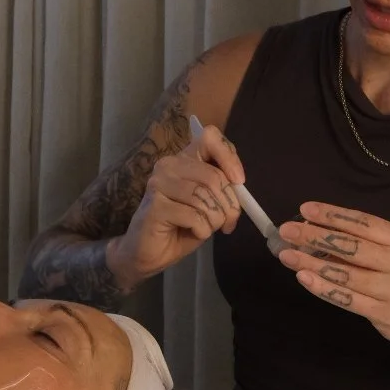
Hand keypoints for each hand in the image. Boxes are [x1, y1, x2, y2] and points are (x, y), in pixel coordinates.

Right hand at [110, 123, 244, 289]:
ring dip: (215, 220)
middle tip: (228, 222)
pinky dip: (202, 230)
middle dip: (230, 205)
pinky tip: (193, 232)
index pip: (210, 137)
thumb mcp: (208, 204)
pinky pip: (194, 216)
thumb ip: (222, 188)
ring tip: (206, 228)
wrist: (149, 252)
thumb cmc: (181, 226)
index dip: (229, 157)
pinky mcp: (155, 205)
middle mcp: (169, 165)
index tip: (239, 181)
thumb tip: (239, 184)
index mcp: (184, 159)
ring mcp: (159, 184)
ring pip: (205, 199)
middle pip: (214, 176)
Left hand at [276, 203, 389, 363]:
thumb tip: (322, 231)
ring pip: (345, 273)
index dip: (333, 215)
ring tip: (287, 254)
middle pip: (352, 246)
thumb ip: (371, 243)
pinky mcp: (384, 314)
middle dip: (315, 236)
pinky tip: (304, 278)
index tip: (305, 209)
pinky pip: (346, 298)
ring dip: (311, 263)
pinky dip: (322, 288)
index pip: (365, 223)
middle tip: (287, 231)